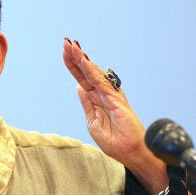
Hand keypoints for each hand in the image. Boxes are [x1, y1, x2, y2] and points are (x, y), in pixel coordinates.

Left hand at [62, 38, 168, 194]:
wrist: (130, 153)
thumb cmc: (115, 141)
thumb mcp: (93, 122)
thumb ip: (87, 104)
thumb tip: (79, 87)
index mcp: (96, 100)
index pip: (82, 79)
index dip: (74, 66)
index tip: (65, 52)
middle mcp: (103, 94)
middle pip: (86, 72)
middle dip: (76, 57)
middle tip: (66, 42)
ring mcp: (110, 95)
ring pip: (94, 73)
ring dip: (82, 60)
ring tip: (72, 46)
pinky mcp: (117, 100)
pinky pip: (101, 83)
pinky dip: (92, 72)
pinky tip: (84, 62)